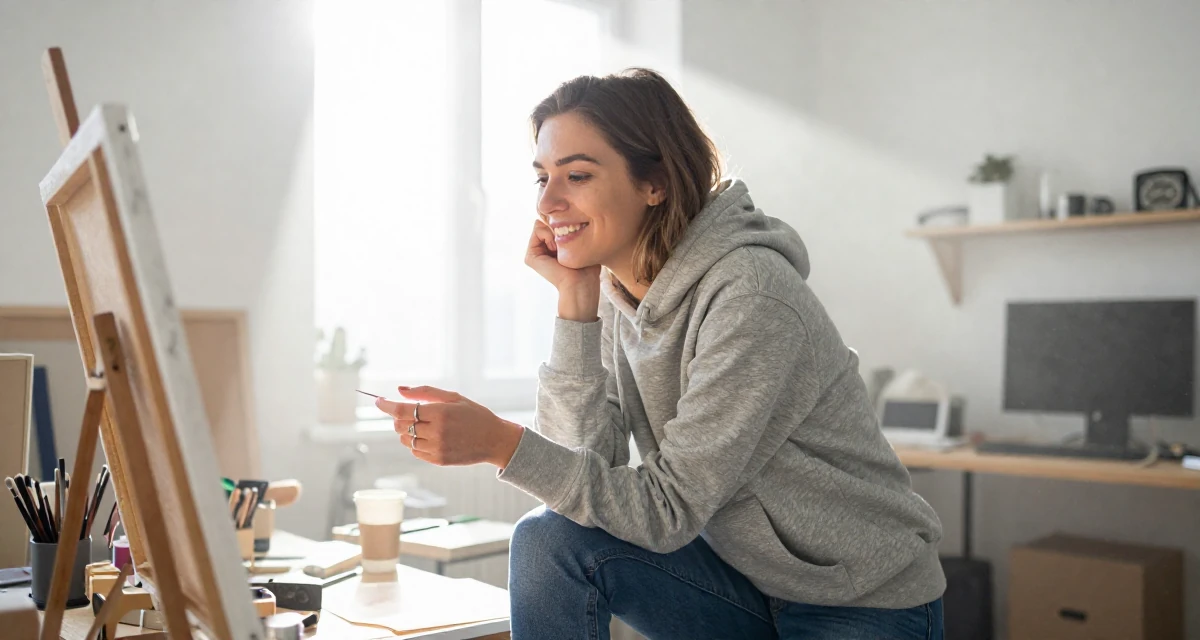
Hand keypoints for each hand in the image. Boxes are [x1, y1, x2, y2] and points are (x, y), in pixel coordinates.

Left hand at [373, 386, 523, 467]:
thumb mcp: (453, 397)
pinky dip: (416, 443)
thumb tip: (399, 390)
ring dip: (406, 432)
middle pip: (400, 425)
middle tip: (409, 413)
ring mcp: (437, 448)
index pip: (402, 410)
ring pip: (405, 440)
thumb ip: (425, 392)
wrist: (494, 440)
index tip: (378, 401)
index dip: (386, 405)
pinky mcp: (438, 460)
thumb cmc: (474, 415)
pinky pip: (415, 451)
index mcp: (440, 412)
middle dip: (398, 418)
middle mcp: (437, 431)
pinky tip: (430, 438)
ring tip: (423, 426)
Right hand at [524, 219, 600, 320]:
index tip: (574, 235)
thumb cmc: (587, 265)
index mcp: (552, 247)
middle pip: (547, 220)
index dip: (564, 222)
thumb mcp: (581, 241)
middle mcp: (542, 249)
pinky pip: (537, 228)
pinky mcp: (530, 257)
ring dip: (555, 231)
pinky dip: (549, 234)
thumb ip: (571, 226)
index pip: (554, 220)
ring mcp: (534, 253)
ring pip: (542, 223)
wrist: (581, 283)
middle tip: (567, 245)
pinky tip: (556, 250)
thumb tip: (560, 211)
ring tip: (562, 249)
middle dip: (559, 226)